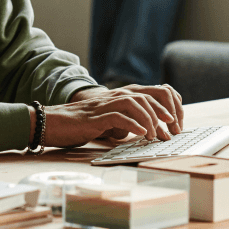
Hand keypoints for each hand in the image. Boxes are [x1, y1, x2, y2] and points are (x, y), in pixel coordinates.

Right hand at [43, 84, 184, 147]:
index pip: (153, 92)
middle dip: (165, 114)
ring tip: (158, 136)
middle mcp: (115, 96)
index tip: (177, 124)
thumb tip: (147, 132)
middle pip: (149, 96)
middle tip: (173, 132)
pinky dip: (133, 125)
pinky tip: (142, 135)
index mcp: (121, 96)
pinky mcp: (95, 117)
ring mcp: (105, 105)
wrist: (52, 123)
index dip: (169, 106)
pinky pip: (119, 117)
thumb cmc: (80, 125)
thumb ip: (126, 122)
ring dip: (151, 120)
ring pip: (136, 103)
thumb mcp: (109, 121)